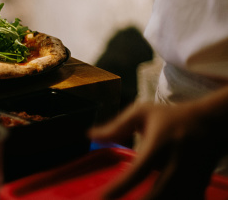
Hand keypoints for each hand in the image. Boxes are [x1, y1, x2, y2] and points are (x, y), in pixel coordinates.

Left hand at [89, 97, 227, 199]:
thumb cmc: (172, 117)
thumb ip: (116, 126)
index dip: (120, 187)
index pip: (138, 172)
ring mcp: (190, 180)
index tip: (102, 197)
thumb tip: (89, 135)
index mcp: (159, 146)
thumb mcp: (143, 113)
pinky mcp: (198, 189)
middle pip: (157, 196)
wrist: (213, 123)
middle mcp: (176, 166)